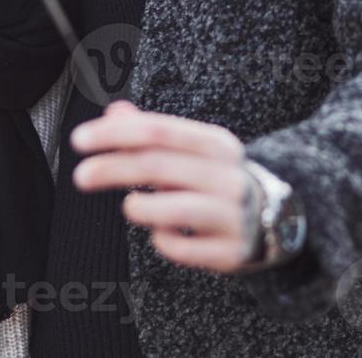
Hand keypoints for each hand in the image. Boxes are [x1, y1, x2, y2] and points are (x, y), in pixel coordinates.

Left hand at [71, 101, 261, 273]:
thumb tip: (115, 111)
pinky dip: (162, 240)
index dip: (115, 134)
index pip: (158, 130)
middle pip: (158, 166)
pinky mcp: (231, 251)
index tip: (80, 140)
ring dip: (139, 206)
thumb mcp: (195, 149)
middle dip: (112, 168)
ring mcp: (233, 215)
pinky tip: (161, 233)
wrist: (281, 218)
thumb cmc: (220, 180)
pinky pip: (183, 247)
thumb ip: (154, 131)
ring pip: (173, 209)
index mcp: (217, 144)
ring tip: (130, 206)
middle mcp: (228, 176)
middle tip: (80, 175)